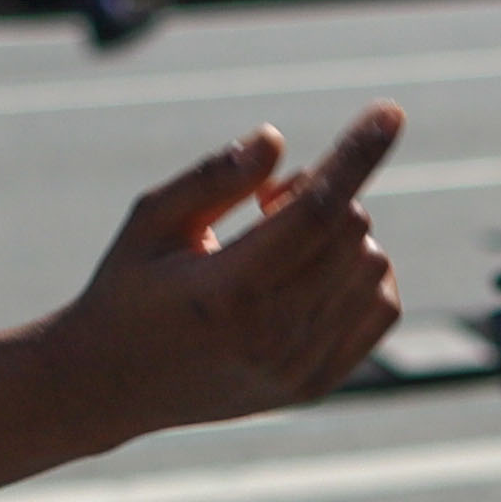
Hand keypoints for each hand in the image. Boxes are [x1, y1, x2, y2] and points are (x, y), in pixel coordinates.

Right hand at [67, 104, 406, 425]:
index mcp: (227, 291)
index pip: (316, 211)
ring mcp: (298, 367)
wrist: (111, 389)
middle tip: (265, 204)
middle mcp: (270, 336)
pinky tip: (313, 271)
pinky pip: (381, 307)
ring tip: (277, 245)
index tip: (389, 112)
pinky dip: (363, 274)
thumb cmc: (128, 289)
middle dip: (321, 195)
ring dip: (342, 235)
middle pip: (350, 231)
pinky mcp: (315, 384)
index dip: (354, 155)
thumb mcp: (151, 220)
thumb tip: (276, 140)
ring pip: (373, 266)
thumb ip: (213, 178)